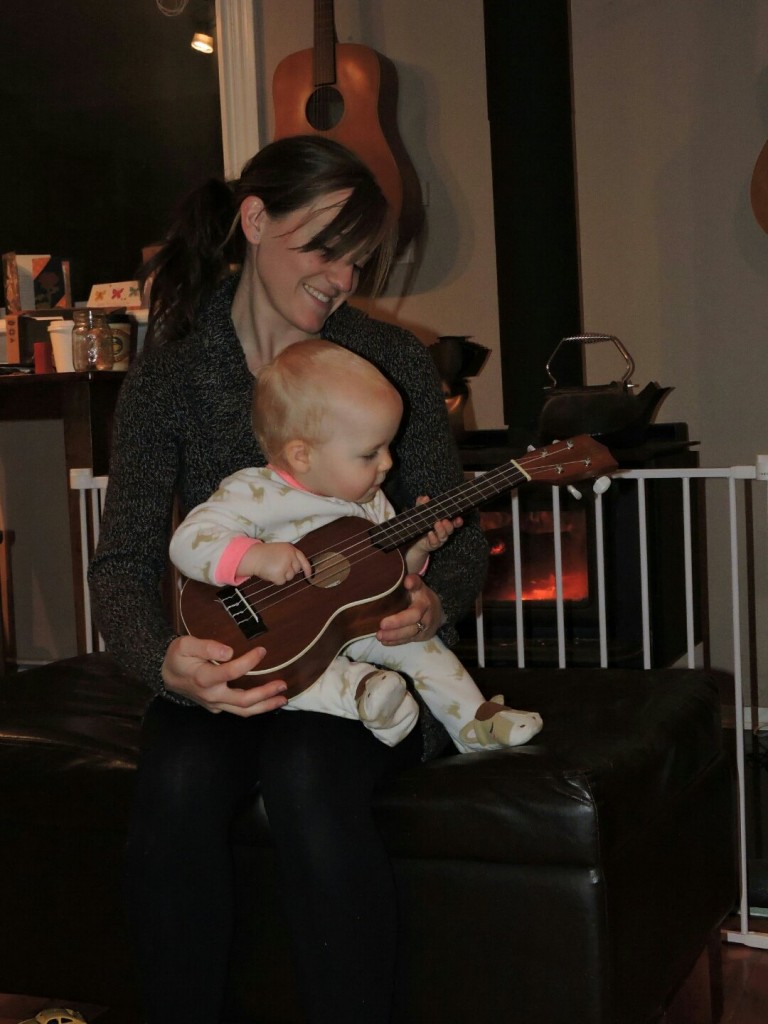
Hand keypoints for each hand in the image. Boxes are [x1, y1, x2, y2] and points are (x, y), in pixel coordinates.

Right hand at [161, 635, 288, 715]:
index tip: (262, 650)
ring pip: (243, 711)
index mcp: (204, 679)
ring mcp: (214, 704)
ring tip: (282, 699)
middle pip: (243, 701)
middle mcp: (211, 695)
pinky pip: (238, 710)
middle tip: (283, 685)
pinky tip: (268, 701)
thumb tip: (229, 652)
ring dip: (265, 706)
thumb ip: (207, 647)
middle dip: (265, 694)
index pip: (231, 672)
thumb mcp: (185, 645)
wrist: (165, 674)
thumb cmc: (177, 657)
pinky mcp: (217, 706)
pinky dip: (255, 707)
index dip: (249, 662)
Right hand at [239, 541, 311, 584]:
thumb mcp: (280, 550)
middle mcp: (290, 556)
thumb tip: (298, 568)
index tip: (310, 575)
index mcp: (290, 549)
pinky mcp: (280, 574)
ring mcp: (285, 565)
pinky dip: (276, 580)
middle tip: (277, 566)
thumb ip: (290, 556)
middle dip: (289, 571)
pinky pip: (282, 582)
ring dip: (282, 575)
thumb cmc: (264, 554)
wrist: (253, 556)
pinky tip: (270, 573)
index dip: (307, 568)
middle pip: (296, 570)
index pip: (303, 559)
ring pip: (289, 577)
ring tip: (272, 568)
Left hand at [376, 574, 444, 645]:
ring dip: (394, 637)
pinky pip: (408, 641)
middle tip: (380, 627)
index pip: (415, 613)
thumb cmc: (422, 596)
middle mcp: (427, 619)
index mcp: (425, 604)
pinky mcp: (420, 638)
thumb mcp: (420, 586)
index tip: (384, 621)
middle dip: (396, 628)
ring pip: (409, 635)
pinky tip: (384, 642)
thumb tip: (407, 581)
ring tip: (379, 636)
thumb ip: (414, 582)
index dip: (400, 618)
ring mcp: (425, 630)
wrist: (436, 610)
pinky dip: (395, 642)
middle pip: (412, 626)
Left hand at [405, 496, 462, 571]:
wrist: (414, 540)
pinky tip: (430, 533)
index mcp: (443, 523)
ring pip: (443, 536)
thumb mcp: (420, 513)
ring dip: (441, 530)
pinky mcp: (432, 544)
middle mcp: (443, 532)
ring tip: (437, 524)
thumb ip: (422, 505)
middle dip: (449, 525)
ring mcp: (438, 539)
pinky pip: (434, 542)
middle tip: (445, 520)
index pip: (454, 522)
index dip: (458, 521)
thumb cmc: (421, 525)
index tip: (459, 518)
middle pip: (450, 529)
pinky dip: (433, 538)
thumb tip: (424, 498)